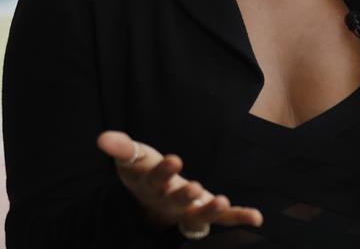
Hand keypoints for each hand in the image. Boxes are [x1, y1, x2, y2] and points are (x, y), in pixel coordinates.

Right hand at [97, 131, 262, 233]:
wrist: (150, 200)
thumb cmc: (144, 171)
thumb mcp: (133, 157)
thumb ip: (121, 147)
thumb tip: (102, 138)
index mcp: (151, 184)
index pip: (156, 178)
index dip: (164, 171)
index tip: (174, 160)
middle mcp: (169, 200)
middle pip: (176, 199)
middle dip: (185, 194)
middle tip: (194, 188)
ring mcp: (188, 209)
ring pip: (199, 215)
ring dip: (210, 210)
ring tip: (222, 201)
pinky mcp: (205, 211)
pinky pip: (223, 219)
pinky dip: (239, 218)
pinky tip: (257, 218)